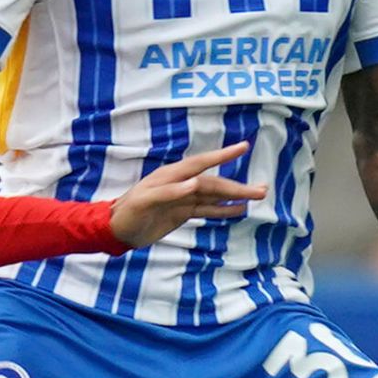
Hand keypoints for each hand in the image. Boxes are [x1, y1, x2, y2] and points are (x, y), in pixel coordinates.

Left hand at [107, 141, 264, 245]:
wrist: (116, 231)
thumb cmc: (127, 214)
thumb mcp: (145, 202)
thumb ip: (170, 192)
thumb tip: (196, 184)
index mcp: (171, 176)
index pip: (201, 163)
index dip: (222, 155)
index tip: (243, 147)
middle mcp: (180, 184)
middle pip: (213, 183)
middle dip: (237, 186)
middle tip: (262, 190)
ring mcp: (182, 199)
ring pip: (213, 196)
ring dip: (234, 196)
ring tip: (257, 196)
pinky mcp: (181, 212)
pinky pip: (206, 209)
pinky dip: (223, 210)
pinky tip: (238, 210)